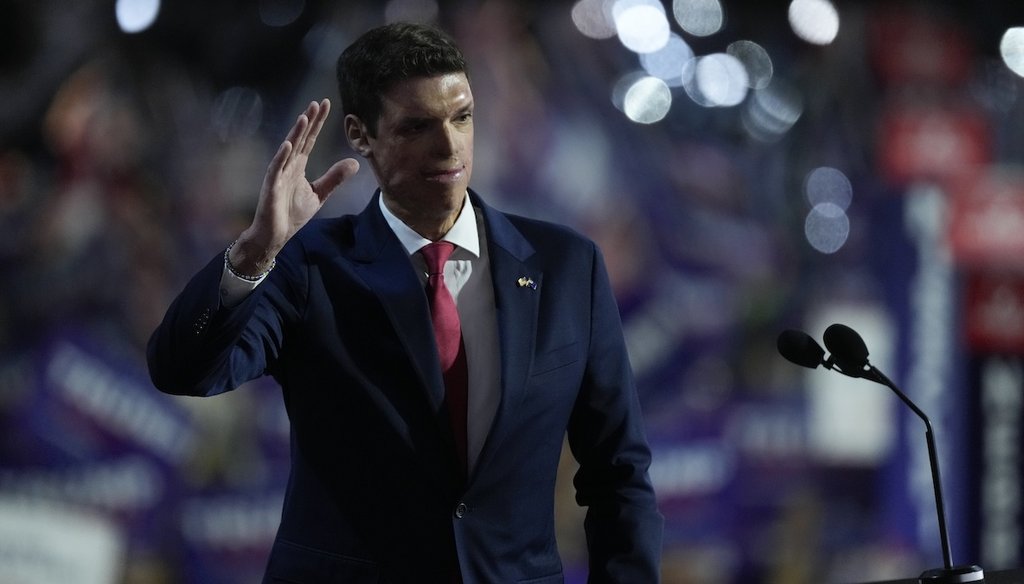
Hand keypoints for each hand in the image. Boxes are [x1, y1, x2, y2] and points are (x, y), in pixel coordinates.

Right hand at [230, 99, 359, 274]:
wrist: (276, 234)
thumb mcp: (319, 194)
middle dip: (309, 121)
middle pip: (300, 139)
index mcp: (299, 165)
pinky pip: (276, 169)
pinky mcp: (271, 186)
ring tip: (304, 117)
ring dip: (296, 133)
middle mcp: (288, 165)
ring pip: (288, 149)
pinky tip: (288, 145)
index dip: (318, 123)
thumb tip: (354, 162)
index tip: (326, 104)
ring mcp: (278, 173)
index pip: (310, 139)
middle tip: (317, 103)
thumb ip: (334, 177)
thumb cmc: (292, 213)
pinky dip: (281, 157)